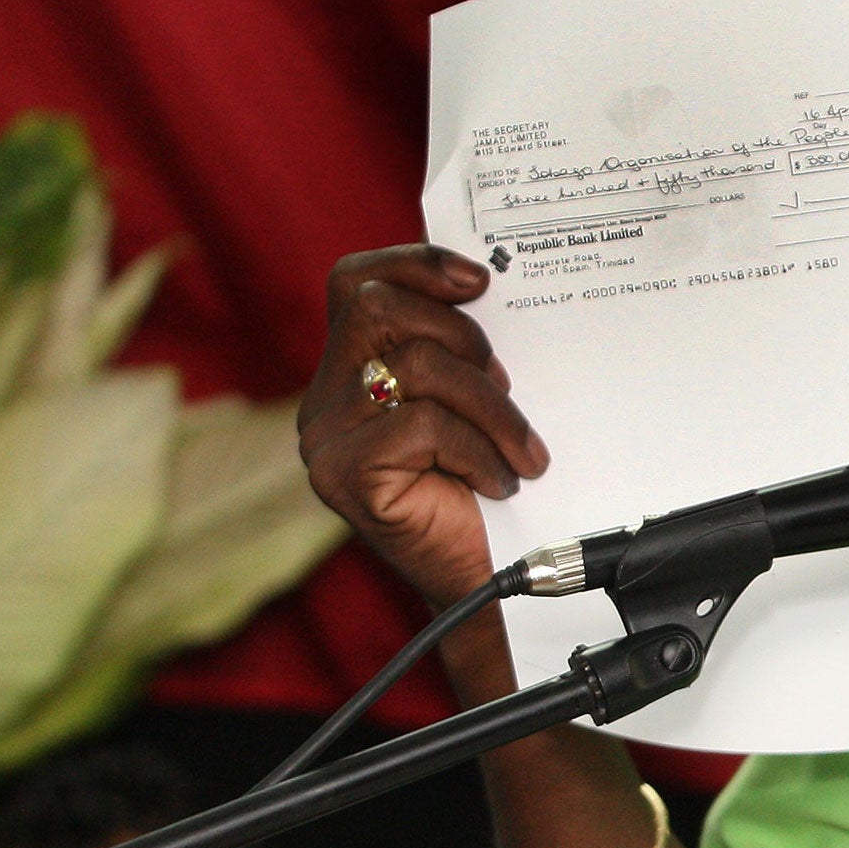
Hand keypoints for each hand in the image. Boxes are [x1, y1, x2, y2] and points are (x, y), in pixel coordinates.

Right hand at [298, 245, 549, 606]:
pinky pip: (422, 425)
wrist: (491, 584)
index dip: (415, 264)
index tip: (481, 279)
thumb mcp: (478, 401)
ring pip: (414, 365)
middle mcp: (325, 398)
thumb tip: (489, 287)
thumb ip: (463, 350)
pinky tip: (499, 481)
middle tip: (507, 383)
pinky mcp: (342, 475)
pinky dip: (478, 449)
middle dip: (463, 335)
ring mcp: (326, 437)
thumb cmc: (490, 489)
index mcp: (354, 368)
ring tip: (523, 448)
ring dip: (491, 404)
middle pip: (380, 308)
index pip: (358, 282)